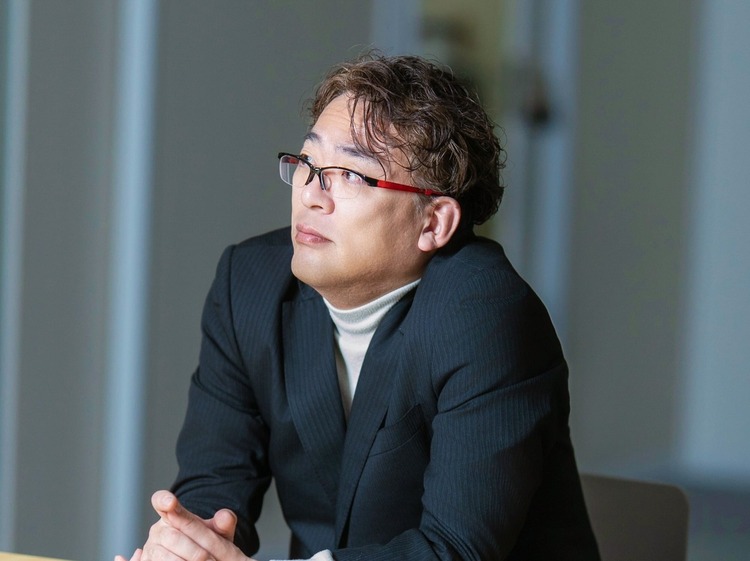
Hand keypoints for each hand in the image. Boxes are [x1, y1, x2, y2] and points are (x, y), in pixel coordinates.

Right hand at [116, 490, 254, 560]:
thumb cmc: (205, 543)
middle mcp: (157, 531)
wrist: (199, 558)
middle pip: (173, 537)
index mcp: (171, 515)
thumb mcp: (216, 533)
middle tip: (211, 560)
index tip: (171, 502)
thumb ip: (223, 524)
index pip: (161, 501)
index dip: (164, 500)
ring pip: (164, 557)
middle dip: (194, 551)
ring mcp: (150, 549)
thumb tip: (226, 516)